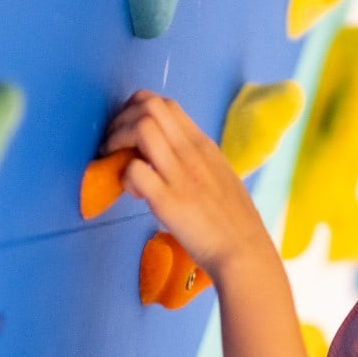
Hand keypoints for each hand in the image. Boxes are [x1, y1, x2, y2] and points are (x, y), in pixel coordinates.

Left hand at [99, 90, 272, 277]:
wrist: (244, 252)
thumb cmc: (232, 220)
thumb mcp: (218, 175)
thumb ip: (194, 160)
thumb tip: (166, 155)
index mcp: (203, 145)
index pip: (166, 103)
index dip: (137, 109)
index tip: (127, 130)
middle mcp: (191, 152)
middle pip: (149, 106)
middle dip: (121, 119)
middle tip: (114, 144)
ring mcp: (179, 175)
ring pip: (142, 128)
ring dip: (117, 140)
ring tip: (114, 162)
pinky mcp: (167, 201)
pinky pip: (135, 170)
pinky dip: (124, 176)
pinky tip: (132, 193)